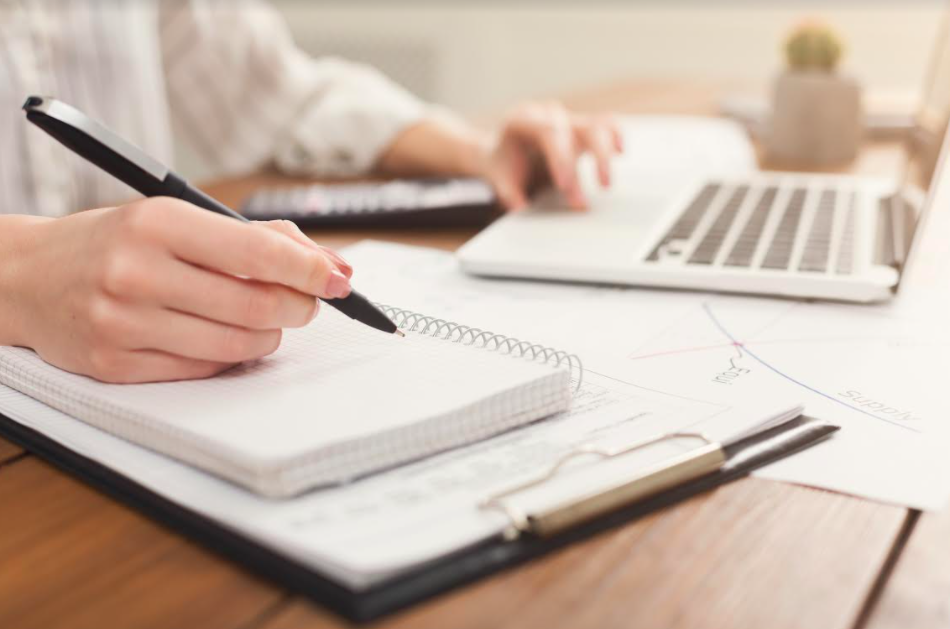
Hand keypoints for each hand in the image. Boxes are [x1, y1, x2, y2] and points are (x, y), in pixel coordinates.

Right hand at [5, 198, 352, 382]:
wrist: (26, 277)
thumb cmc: (113, 242)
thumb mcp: (175, 216)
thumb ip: (253, 236)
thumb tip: (328, 264)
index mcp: (156, 223)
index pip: (257, 252)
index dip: (311, 269)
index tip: (338, 279)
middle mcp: (136, 272)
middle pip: (256, 305)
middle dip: (300, 307)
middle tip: (307, 302)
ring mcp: (123, 323)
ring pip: (238, 344)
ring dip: (270, 335)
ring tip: (264, 318)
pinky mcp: (117, 365)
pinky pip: (205, 368)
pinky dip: (231, 354)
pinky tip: (224, 336)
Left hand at [486, 101, 623, 210]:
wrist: (501, 149)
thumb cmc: (502, 162)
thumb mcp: (498, 176)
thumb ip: (508, 191)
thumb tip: (522, 208)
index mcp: (522, 119)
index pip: (548, 132)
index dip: (560, 157)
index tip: (564, 185)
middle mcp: (547, 114)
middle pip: (576, 128)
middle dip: (579, 163)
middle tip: (581, 197)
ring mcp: (567, 118)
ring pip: (596, 125)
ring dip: (603, 155)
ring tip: (605, 184)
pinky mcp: (581, 126)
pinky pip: (605, 124)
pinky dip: (615, 136)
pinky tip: (620, 152)